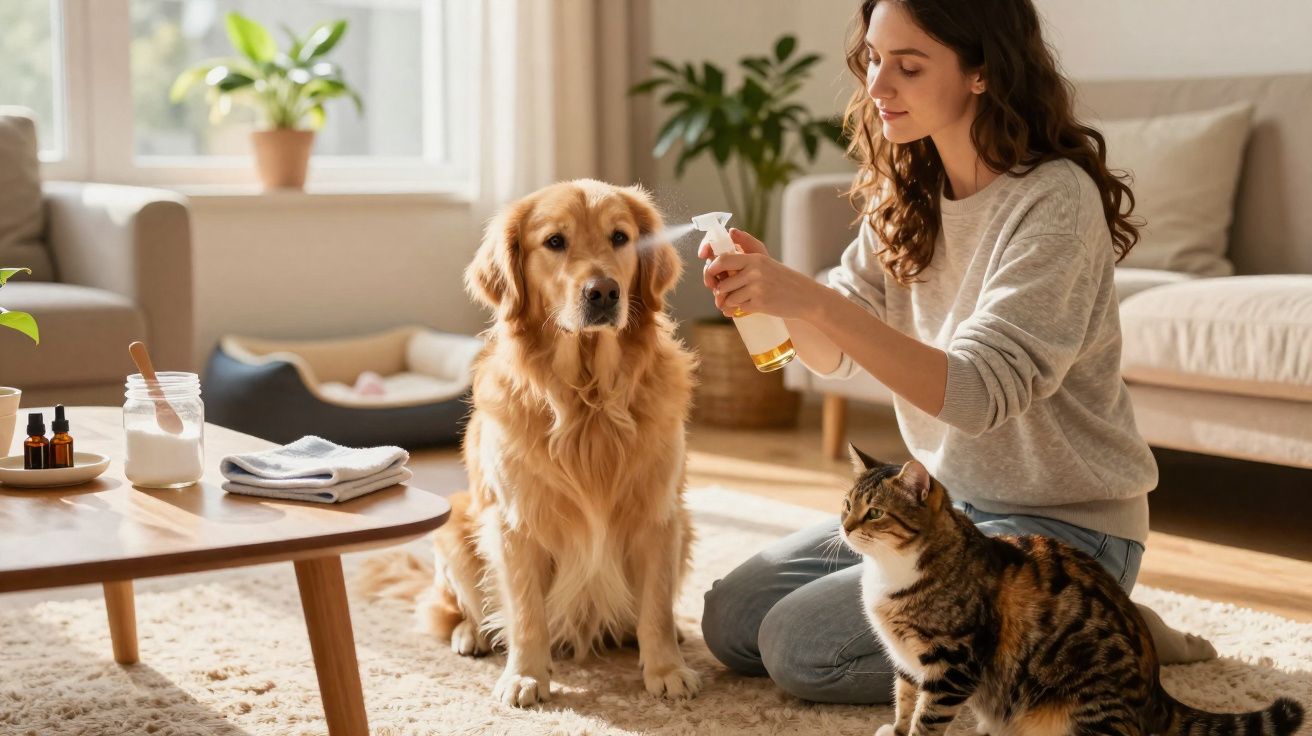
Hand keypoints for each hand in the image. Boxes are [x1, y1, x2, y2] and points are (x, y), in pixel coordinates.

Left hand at [700, 228, 824, 320]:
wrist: (805, 297)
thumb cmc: (783, 279)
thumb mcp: (766, 260)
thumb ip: (748, 246)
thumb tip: (732, 231)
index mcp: (754, 259)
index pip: (722, 260)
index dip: (711, 269)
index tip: (711, 277)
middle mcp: (755, 271)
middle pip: (722, 283)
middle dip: (719, 291)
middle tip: (722, 294)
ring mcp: (757, 288)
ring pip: (729, 298)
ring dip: (729, 302)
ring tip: (737, 301)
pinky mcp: (760, 304)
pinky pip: (738, 309)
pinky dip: (737, 311)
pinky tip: (742, 309)